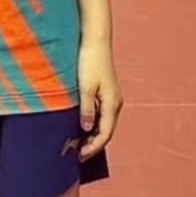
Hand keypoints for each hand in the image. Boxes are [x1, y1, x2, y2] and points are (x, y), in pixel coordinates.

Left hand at [77, 39, 122, 159]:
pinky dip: (95, 124)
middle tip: (79, 155)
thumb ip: (87, 109)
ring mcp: (112, 97)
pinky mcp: (107, 91)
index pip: (105, 134)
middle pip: (107, 131)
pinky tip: (85, 125)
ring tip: (80, 144)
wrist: (96, 40)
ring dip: (94, 135)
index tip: (80, 156)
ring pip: (105, 123)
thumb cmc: (90, 61)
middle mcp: (116, 103)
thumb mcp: (85, 87)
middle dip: (94, 144)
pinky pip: (103, 114)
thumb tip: (87, 129)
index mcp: (112, 104)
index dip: (93, 147)